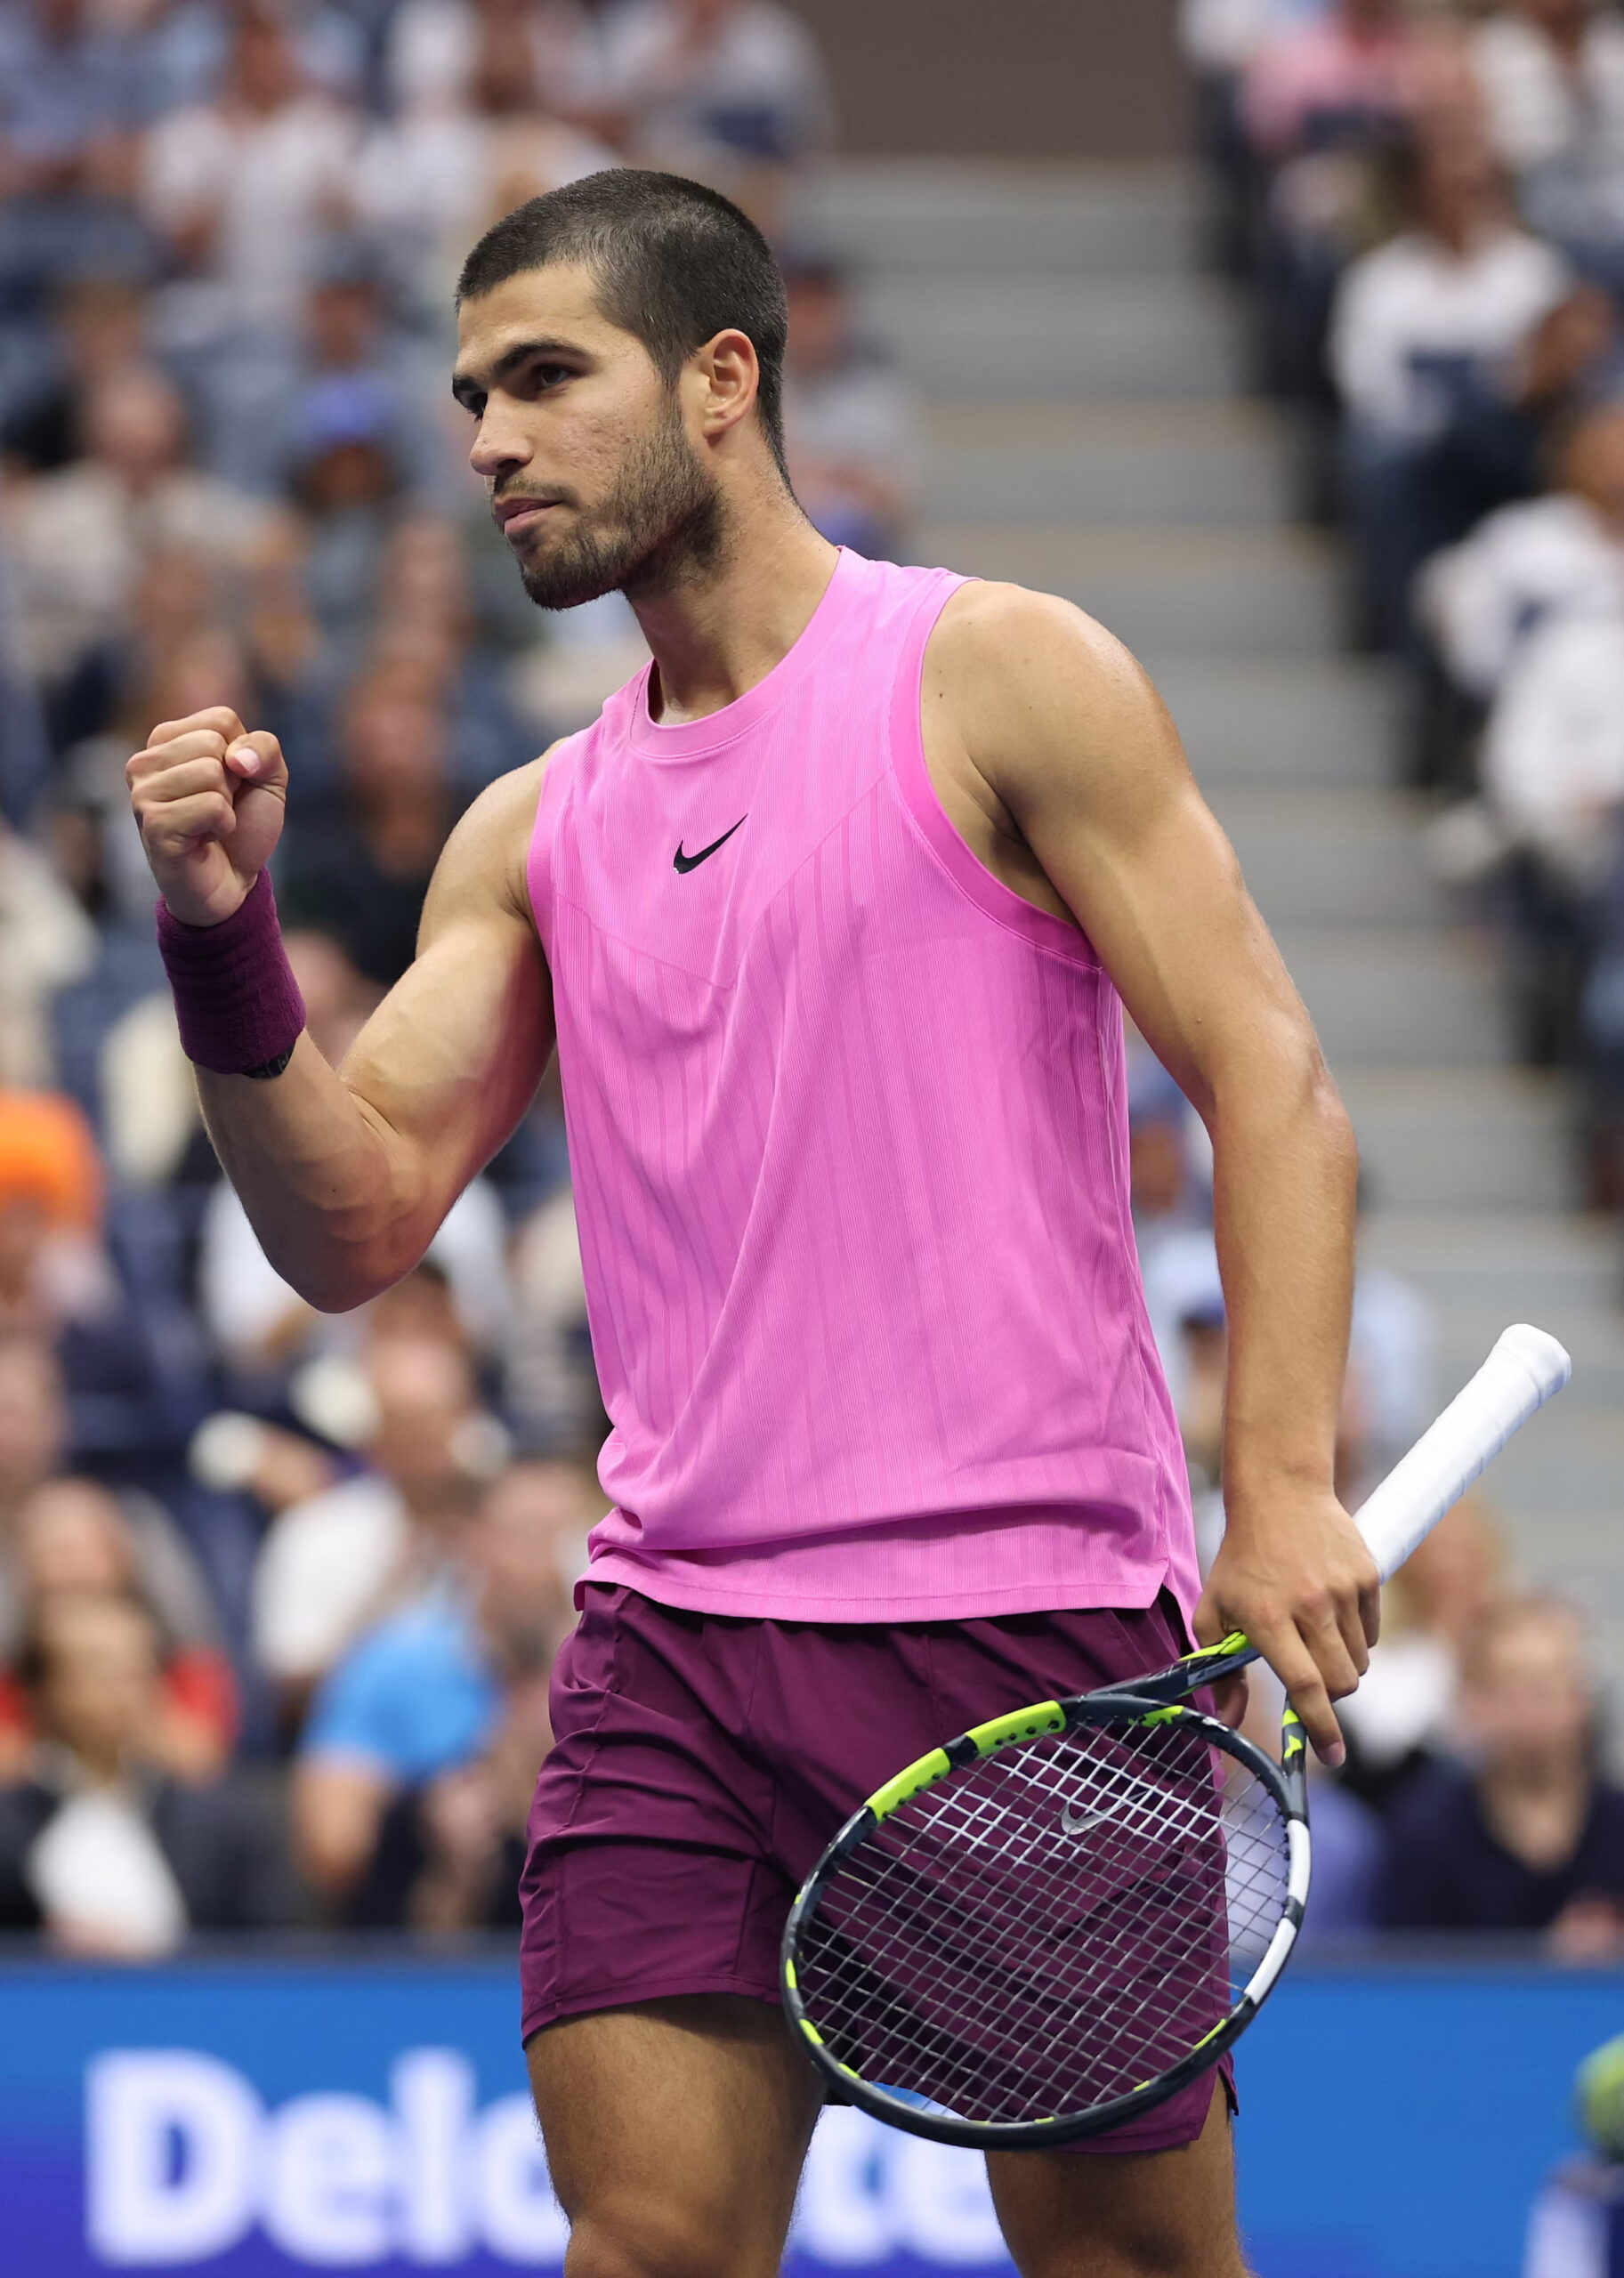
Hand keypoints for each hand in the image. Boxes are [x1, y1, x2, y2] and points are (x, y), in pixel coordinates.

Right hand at [126, 705, 288, 927]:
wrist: (232, 883)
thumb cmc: (242, 826)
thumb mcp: (267, 778)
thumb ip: (264, 747)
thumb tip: (236, 758)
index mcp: (166, 740)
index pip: (221, 719)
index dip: (244, 755)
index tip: (231, 785)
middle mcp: (144, 761)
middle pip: (213, 742)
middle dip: (234, 781)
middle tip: (219, 809)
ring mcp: (143, 793)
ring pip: (211, 772)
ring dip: (226, 806)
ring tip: (210, 825)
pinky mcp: (153, 824)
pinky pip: (211, 805)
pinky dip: (223, 825)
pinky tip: (205, 840)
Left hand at [1195, 1489, 1379, 1766]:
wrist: (1280, 1495)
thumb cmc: (1241, 1560)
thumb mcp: (1215, 1611)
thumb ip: (1218, 1669)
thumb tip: (1225, 1721)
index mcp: (1268, 1618)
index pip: (1305, 1686)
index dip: (1320, 1728)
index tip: (1331, 1757)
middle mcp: (1310, 1605)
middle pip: (1340, 1682)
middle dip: (1330, 1698)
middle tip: (1312, 1685)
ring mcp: (1343, 1590)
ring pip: (1359, 1662)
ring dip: (1342, 1666)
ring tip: (1314, 1637)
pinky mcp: (1368, 1575)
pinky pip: (1372, 1632)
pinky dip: (1356, 1637)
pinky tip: (1331, 1612)